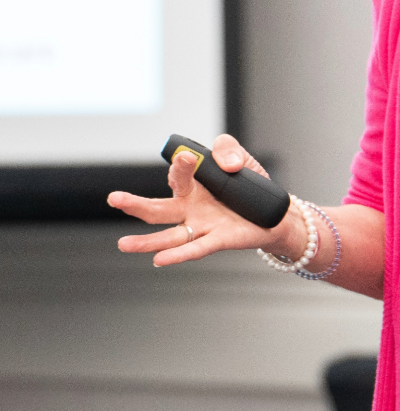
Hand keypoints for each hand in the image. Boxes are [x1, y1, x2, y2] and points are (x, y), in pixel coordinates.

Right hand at [108, 134, 303, 266]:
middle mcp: (191, 208)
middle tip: (115, 199)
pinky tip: (159, 260)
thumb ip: (228, 150)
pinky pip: (195, 249)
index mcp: (192, 186)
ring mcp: (202, 226)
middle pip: (159, 208)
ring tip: (123, 244)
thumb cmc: (249, 188)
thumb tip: (225, 162)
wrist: (273, 214)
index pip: (178, 176)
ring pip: (169, 236)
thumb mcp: (240, 159)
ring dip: (147, 242)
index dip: (181, 166)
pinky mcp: (218, 240)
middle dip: (135, 204)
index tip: (186, 156)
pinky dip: (178, 255)